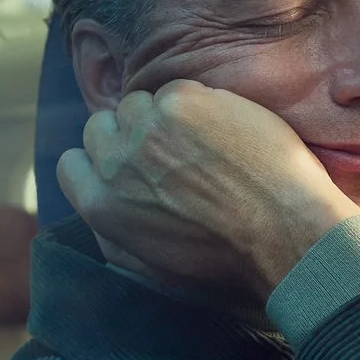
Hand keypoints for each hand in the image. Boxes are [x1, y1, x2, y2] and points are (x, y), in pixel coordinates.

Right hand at [56, 81, 359, 301]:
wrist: (286, 235)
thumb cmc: (229, 262)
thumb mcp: (153, 270)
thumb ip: (112, 234)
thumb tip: (97, 205)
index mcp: (101, 208)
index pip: (72, 164)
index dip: (102, 160)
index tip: (131, 164)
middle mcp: (115, 165)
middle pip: (102, 126)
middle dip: (132, 135)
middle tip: (175, 152)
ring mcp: (146, 129)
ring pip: (140, 103)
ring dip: (166, 117)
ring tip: (206, 144)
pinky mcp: (182, 102)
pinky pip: (178, 89)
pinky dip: (203, 104)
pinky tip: (228, 132)